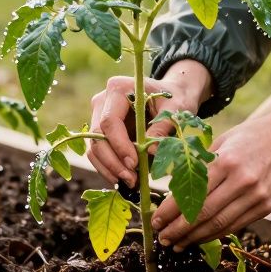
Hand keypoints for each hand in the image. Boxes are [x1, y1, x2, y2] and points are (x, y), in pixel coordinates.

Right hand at [86, 60, 212, 187]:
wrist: (172, 95)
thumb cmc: (175, 98)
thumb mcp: (176, 108)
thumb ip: (163, 126)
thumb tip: (150, 151)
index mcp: (118, 88)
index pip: (110, 121)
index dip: (119, 145)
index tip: (134, 164)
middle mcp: (103, 101)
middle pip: (97, 137)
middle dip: (112, 162)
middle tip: (131, 180)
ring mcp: (99, 116)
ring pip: (94, 148)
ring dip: (109, 169)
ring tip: (131, 183)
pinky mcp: (103, 132)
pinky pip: (100, 153)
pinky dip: (110, 168)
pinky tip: (126, 179)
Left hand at [151, 102, 270, 249]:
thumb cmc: (250, 137)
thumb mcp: (222, 142)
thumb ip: (201, 166)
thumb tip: (173, 192)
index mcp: (227, 161)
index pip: (192, 193)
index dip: (171, 211)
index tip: (156, 220)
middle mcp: (243, 181)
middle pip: (204, 214)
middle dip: (179, 229)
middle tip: (163, 237)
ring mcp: (257, 197)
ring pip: (219, 225)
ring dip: (195, 238)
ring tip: (178, 243)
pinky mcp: (266, 207)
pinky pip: (235, 226)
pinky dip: (215, 234)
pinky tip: (200, 238)